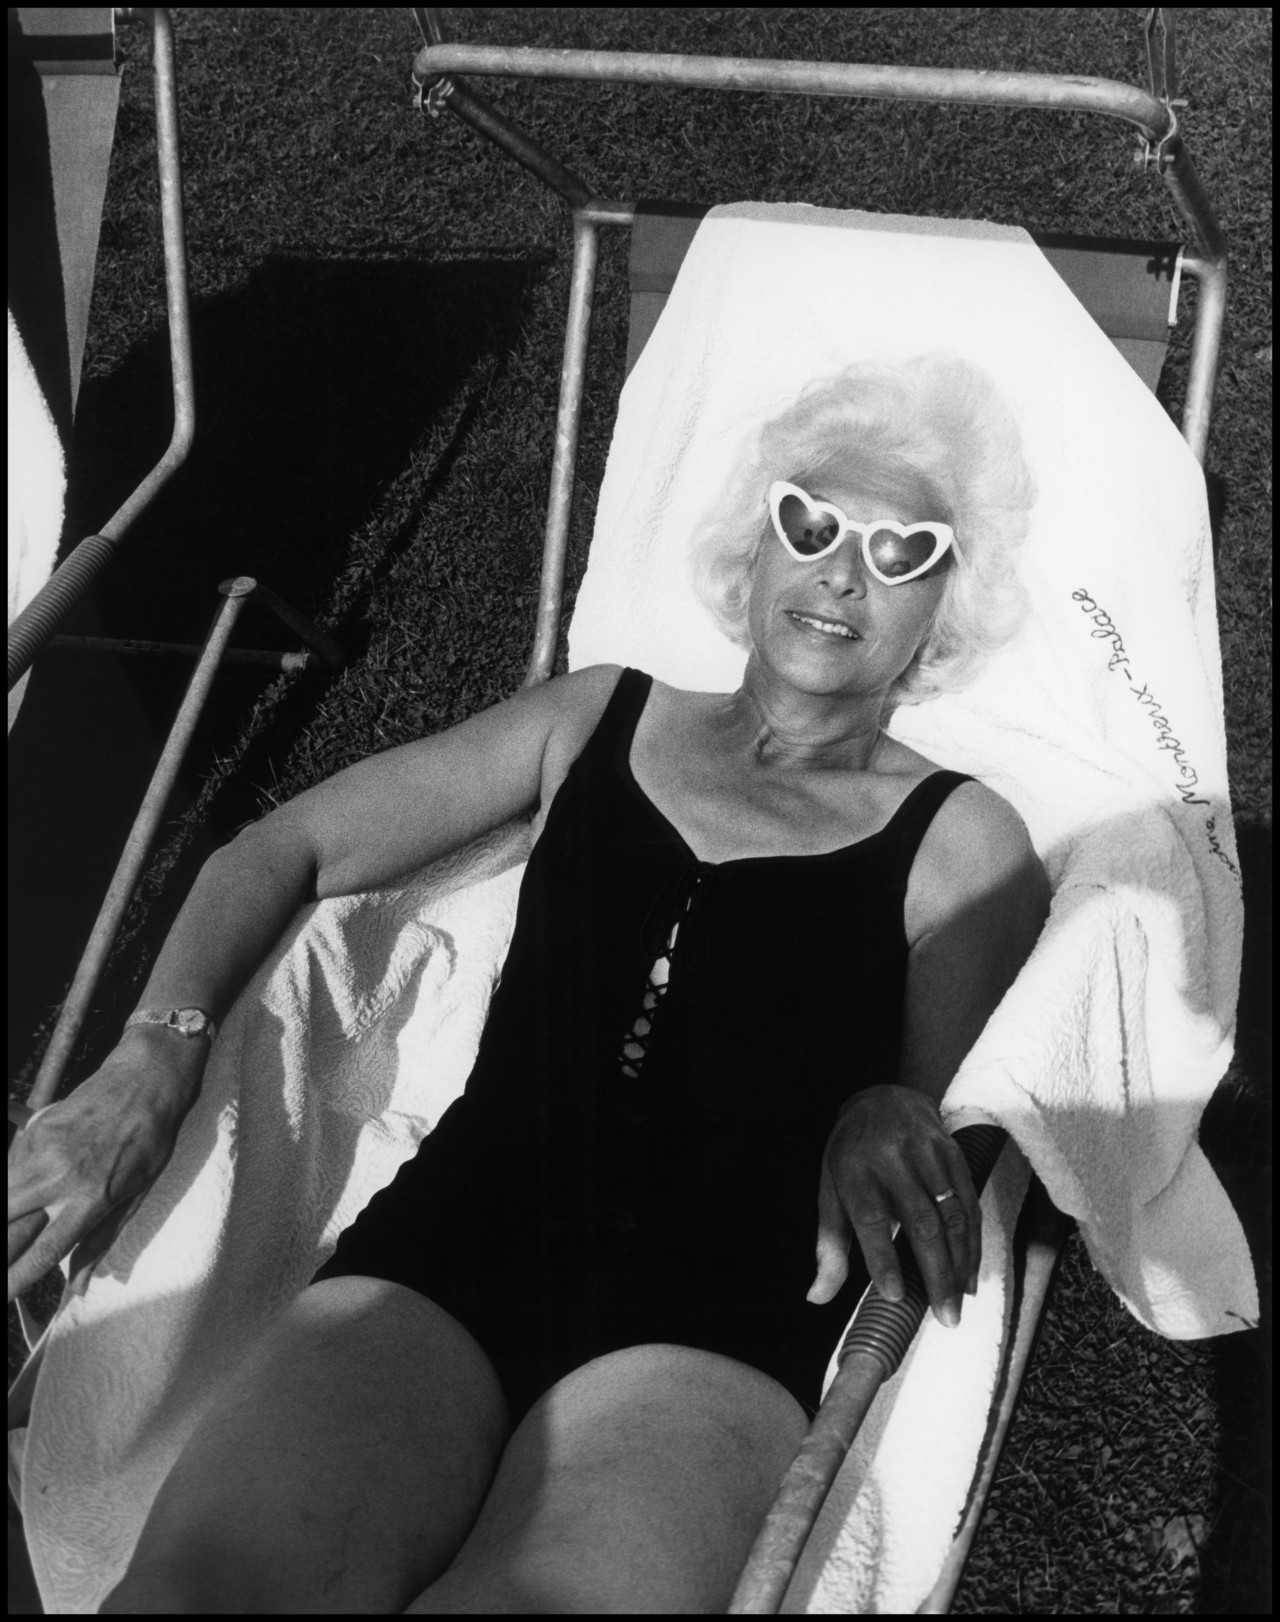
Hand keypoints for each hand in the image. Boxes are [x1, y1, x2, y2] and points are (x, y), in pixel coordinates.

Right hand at [7, 1028, 204, 1301]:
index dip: (15, 1282)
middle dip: (1, 1248)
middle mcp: (61, 1177)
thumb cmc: (149, 1141)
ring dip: (7, 1214)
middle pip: (7, 1225)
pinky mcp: (34, 1129)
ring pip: (3, 1195)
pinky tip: (21, 1191)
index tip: (5, 1297)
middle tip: (6, 1257)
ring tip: (17, 1223)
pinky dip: (10, 1183)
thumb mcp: (136, 1196)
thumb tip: (78, 1286)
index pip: (42, 1253)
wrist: (145, 1081)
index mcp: (91, 1199)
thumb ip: (100, 1241)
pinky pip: (9, 1166)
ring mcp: (43, 1151)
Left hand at [808, 1084, 980, 1326]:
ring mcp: (926, 1153)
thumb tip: (817, 1296)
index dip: (883, 1258)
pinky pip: (968, 1202)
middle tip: (945, 1317)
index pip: (869, 1218)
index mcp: (853, 1169)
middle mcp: (891, 1158)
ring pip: (951, 1215)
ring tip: (960, 1302)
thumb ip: (829, 1246)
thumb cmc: (851, 1156)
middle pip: (919, 1221)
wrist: (883, 1097)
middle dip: (935, 1273)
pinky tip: (971, 1270)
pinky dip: (974, 1241)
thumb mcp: (830, 1191)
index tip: (895, 1296)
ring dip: (961, 1262)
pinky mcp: (952, 1153)